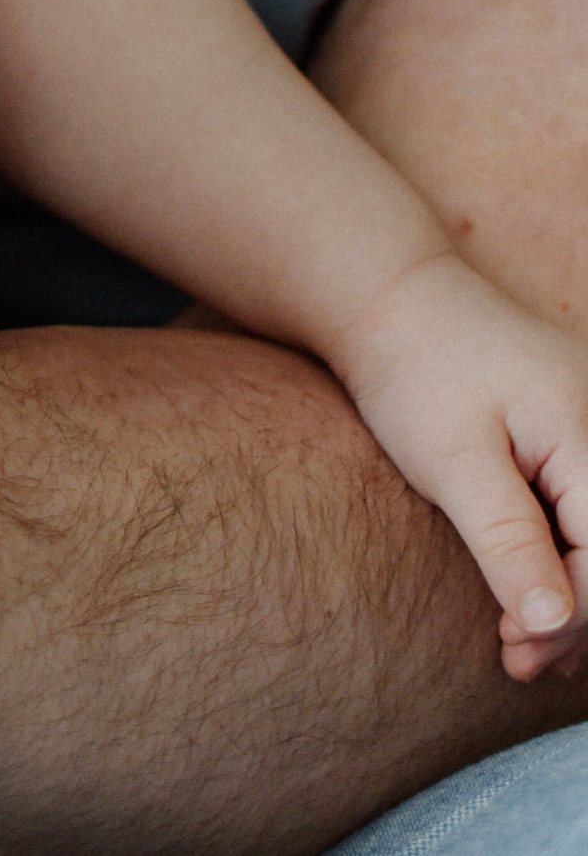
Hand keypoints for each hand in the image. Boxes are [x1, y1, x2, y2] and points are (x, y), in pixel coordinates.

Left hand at [330, 252, 587, 679]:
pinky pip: (584, 509)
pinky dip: (561, 557)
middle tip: (513, 660)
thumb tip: (557, 624)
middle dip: (572, 616)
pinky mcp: (573, 431)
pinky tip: (526, 596)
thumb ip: (508, 541)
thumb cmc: (411, 369)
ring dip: (568, 594)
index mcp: (587, 429)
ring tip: (514, 644)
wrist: (387, 294)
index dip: (573, 616)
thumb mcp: (452, 460)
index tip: (518, 652)